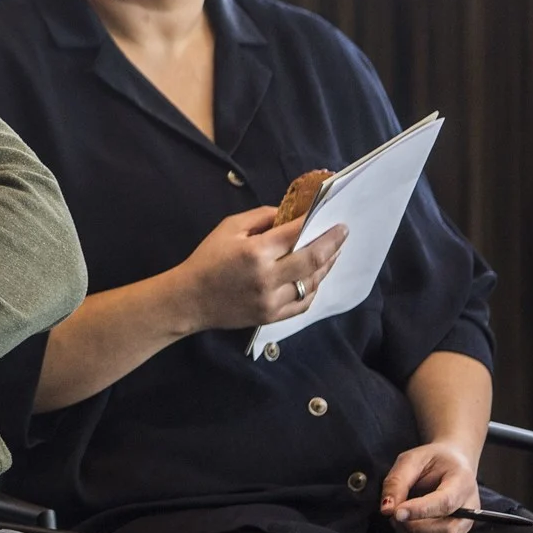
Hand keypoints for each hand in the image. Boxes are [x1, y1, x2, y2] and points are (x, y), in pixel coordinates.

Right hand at [171, 207, 347, 332]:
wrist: (188, 300)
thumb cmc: (207, 260)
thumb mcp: (228, 228)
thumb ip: (261, 217)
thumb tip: (290, 216)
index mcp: (255, 252)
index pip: (297, 234)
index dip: (320, 226)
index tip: (336, 221)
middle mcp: (267, 277)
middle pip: (313, 259)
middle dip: (333, 244)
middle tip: (343, 234)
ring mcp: (271, 300)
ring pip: (312, 282)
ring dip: (326, 266)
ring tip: (333, 254)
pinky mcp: (271, 316)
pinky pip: (303, 303)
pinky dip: (314, 289)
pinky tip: (316, 277)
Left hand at [381, 443, 480, 532]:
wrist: (452, 464)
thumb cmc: (432, 460)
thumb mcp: (411, 459)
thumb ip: (398, 481)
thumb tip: (387, 510)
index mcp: (462, 482)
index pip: (446, 503)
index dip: (420, 511)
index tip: (396, 513)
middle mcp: (470, 509)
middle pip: (446, 532)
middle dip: (414, 528)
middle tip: (394, 514)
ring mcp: (463, 526)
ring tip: (398, 521)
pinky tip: (406, 529)